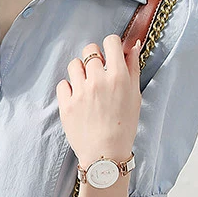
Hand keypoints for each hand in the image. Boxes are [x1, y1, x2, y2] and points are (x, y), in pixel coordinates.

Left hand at [56, 34, 142, 171]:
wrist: (105, 154)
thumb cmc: (124, 127)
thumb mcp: (135, 97)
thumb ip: (132, 69)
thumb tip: (131, 47)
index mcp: (118, 76)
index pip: (111, 42)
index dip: (110, 46)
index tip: (110, 54)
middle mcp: (98, 80)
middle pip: (90, 50)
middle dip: (94, 57)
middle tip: (97, 72)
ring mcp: (80, 92)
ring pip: (74, 64)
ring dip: (80, 70)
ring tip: (85, 85)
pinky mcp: (66, 104)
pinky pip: (63, 83)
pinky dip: (68, 88)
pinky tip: (76, 97)